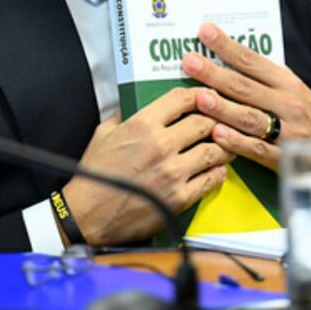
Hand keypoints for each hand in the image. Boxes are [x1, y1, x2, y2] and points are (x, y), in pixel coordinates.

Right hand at [61, 87, 233, 245]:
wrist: (87, 216)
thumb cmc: (94, 176)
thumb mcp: (104, 133)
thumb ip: (124, 113)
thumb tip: (137, 102)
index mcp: (142, 125)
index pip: (181, 99)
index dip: (198, 94)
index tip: (204, 95)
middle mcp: (161, 146)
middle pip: (204, 122)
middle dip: (215, 118)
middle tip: (220, 119)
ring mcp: (173, 173)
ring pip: (215, 150)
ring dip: (222, 145)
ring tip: (223, 143)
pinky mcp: (179, 198)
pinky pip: (212, 179)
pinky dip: (218, 171)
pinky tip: (216, 168)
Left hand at [181, 22, 310, 170]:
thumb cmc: (305, 116)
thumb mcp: (292, 90)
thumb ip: (263, 78)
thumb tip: (226, 58)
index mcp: (288, 83)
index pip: (252, 61)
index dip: (227, 46)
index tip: (205, 31)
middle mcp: (288, 104)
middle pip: (246, 87)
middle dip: (215, 73)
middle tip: (190, 62)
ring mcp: (288, 132)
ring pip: (250, 117)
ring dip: (224, 107)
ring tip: (200, 97)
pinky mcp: (284, 159)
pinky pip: (258, 149)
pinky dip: (238, 142)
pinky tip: (218, 134)